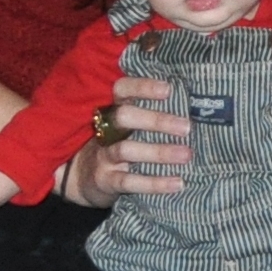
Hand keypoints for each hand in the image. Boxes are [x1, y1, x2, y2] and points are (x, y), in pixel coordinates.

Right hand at [62, 74, 189, 205]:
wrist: (80, 178)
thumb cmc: (116, 143)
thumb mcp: (124, 125)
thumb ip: (147, 112)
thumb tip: (192, 105)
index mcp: (112, 110)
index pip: (121, 90)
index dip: (142, 87)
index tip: (168, 89)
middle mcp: (104, 129)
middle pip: (123, 117)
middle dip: (156, 120)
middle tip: (186, 127)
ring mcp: (102, 155)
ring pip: (126, 149)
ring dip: (159, 152)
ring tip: (186, 155)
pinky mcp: (105, 180)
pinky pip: (129, 181)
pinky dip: (154, 183)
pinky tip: (177, 183)